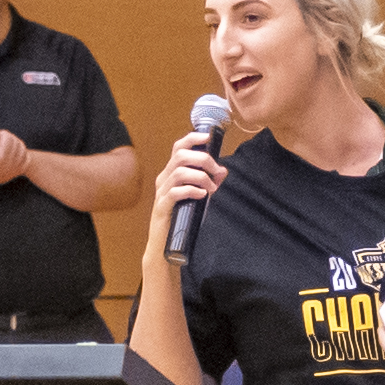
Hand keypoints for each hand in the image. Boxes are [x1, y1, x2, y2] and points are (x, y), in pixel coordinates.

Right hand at [0, 129, 27, 189]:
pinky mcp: (11, 176)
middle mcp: (7, 166)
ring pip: (23, 151)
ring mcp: (10, 172)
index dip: (1, 134)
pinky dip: (22, 154)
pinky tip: (13, 152)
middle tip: (0, 140)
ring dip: (16, 144)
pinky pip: (25, 162)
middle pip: (16, 143)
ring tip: (6, 144)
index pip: (8, 137)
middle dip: (9, 138)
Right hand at [143, 130, 228, 271]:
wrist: (165, 247)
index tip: (208, 137)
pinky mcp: (162, 208)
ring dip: (200, 177)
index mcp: (171, 173)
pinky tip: (203, 196)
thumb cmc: (182, 221)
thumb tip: (223, 170)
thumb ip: (208, 183)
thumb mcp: (198, 199)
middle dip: (202, 159)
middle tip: (216, 171)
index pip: (178, 147)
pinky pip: (176, 193)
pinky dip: (192, 191)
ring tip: (211, 188)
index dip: (192, 138)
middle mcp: (164, 179)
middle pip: (180, 155)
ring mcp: (162, 193)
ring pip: (179, 172)